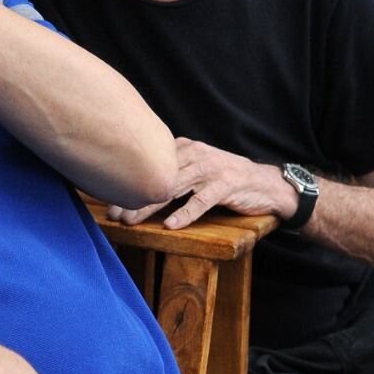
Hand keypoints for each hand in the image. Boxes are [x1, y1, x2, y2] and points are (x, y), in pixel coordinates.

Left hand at [106, 136, 297, 228]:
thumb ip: (171, 170)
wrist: (266, 183)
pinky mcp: (226, 185)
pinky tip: (169, 225)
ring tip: (130, 221)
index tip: (107, 198)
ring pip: (174, 187)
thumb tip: (135, 182)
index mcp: (184, 147)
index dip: (128, 181)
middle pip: (157, 176)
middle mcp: (195, 153)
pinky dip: (185, 213)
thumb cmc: (225, 178)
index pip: (150, 163)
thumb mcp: (196, 167)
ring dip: (150, 205)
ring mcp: (211, 169)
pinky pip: (201, 200)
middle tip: (113, 214)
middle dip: (132, 196)